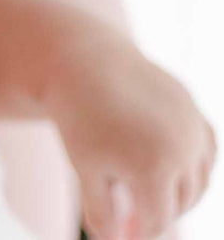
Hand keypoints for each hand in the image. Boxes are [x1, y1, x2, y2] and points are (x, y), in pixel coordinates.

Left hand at [45, 28, 215, 238]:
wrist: (81, 60)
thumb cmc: (78, 118)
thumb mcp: (85, 169)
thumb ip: (101, 213)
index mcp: (153, 168)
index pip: (157, 221)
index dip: (140, 231)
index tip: (126, 232)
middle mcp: (181, 148)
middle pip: (181, 202)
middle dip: (160, 213)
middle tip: (139, 217)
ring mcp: (191, 125)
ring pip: (199, 179)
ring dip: (181, 192)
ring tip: (153, 193)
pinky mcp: (192, 107)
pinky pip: (205, 149)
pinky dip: (193, 164)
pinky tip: (172, 168)